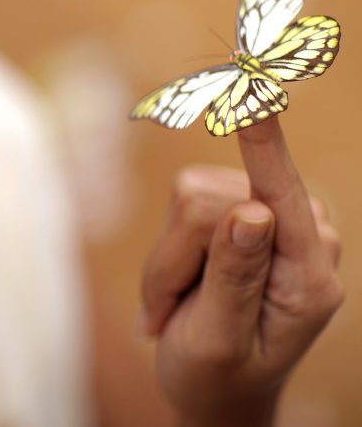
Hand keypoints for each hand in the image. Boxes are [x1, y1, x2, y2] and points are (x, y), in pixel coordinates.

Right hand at [139, 117, 342, 426]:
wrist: (216, 389)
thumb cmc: (217, 375)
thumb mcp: (219, 340)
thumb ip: (236, 276)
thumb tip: (250, 209)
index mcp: (309, 274)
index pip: (281, 192)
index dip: (265, 141)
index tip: (258, 88)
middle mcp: (298, 230)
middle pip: (206, 202)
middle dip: (176, 259)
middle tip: (177, 309)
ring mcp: (268, 215)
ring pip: (188, 199)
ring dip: (169, 261)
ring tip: (183, 303)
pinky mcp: (236, 207)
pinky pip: (179, 204)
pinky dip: (167, 255)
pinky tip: (182, 288)